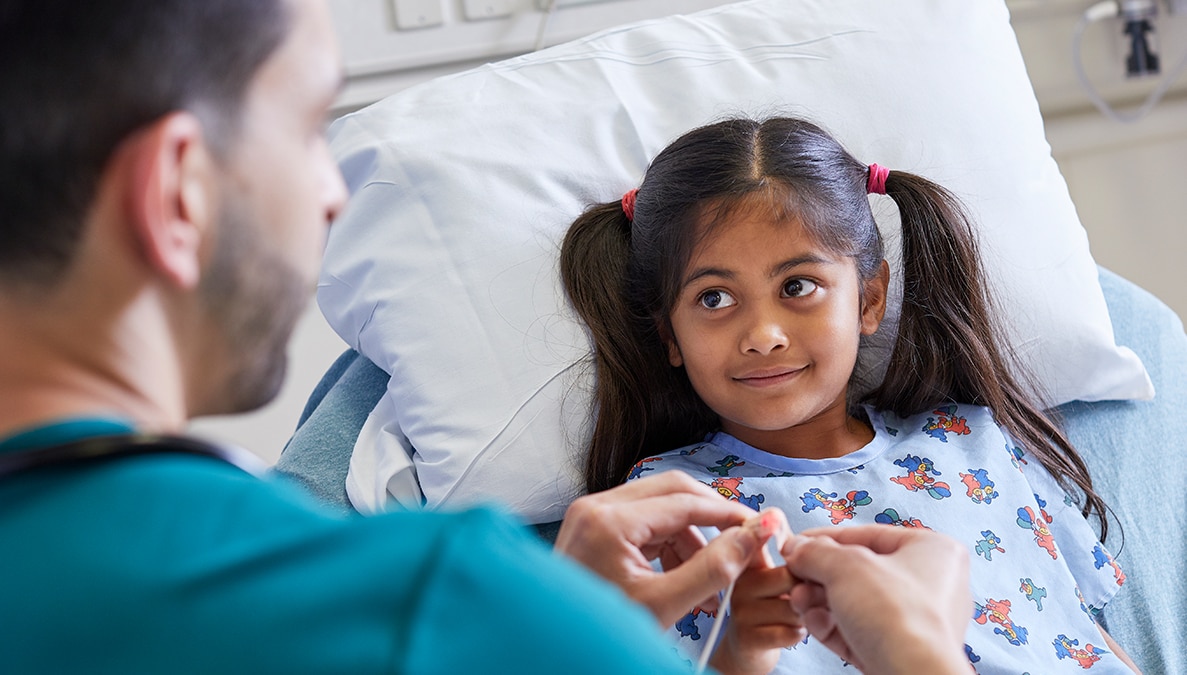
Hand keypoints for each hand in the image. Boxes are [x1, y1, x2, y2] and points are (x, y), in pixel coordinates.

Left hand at [555, 471, 773, 625]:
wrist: (556, 654)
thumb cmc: (602, 635)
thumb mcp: (665, 605)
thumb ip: (714, 568)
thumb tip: (754, 536)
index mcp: (608, 521)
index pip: (684, 502)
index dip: (728, 515)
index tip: (760, 528)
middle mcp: (595, 506)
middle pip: (672, 490)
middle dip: (711, 518)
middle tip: (742, 542)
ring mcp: (591, 515)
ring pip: (660, 506)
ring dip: (691, 537)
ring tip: (713, 582)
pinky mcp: (593, 528)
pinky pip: (644, 522)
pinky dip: (670, 545)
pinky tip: (688, 578)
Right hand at [709, 512, 804, 674]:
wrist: (747, 653)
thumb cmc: (770, 609)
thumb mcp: (775, 577)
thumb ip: (786, 554)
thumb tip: (795, 527)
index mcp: (744, 559)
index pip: (755, 535)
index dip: (766, 525)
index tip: (776, 517)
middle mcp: (736, 580)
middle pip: (791, 575)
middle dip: (808, 589)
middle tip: (802, 597)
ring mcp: (739, 609)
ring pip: (795, 606)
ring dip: (806, 616)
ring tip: (795, 616)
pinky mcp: (747, 637)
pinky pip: (791, 631)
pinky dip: (799, 634)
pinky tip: (790, 633)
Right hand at [782, 525, 971, 674]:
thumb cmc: (895, 613)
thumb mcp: (845, 566)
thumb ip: (816, 551)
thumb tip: (796, 548)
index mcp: (933, 550)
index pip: (870, 535)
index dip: (826, 538)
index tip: (796, 544)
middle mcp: (932, 584)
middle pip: (860, 571)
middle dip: (819, 576)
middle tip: (794, 577)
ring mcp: (916, 621)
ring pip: (856, 603)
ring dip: (819, 601)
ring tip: (798, 601)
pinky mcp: (900, 651)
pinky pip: (860, 630)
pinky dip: (832, 625)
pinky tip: (812, 622)